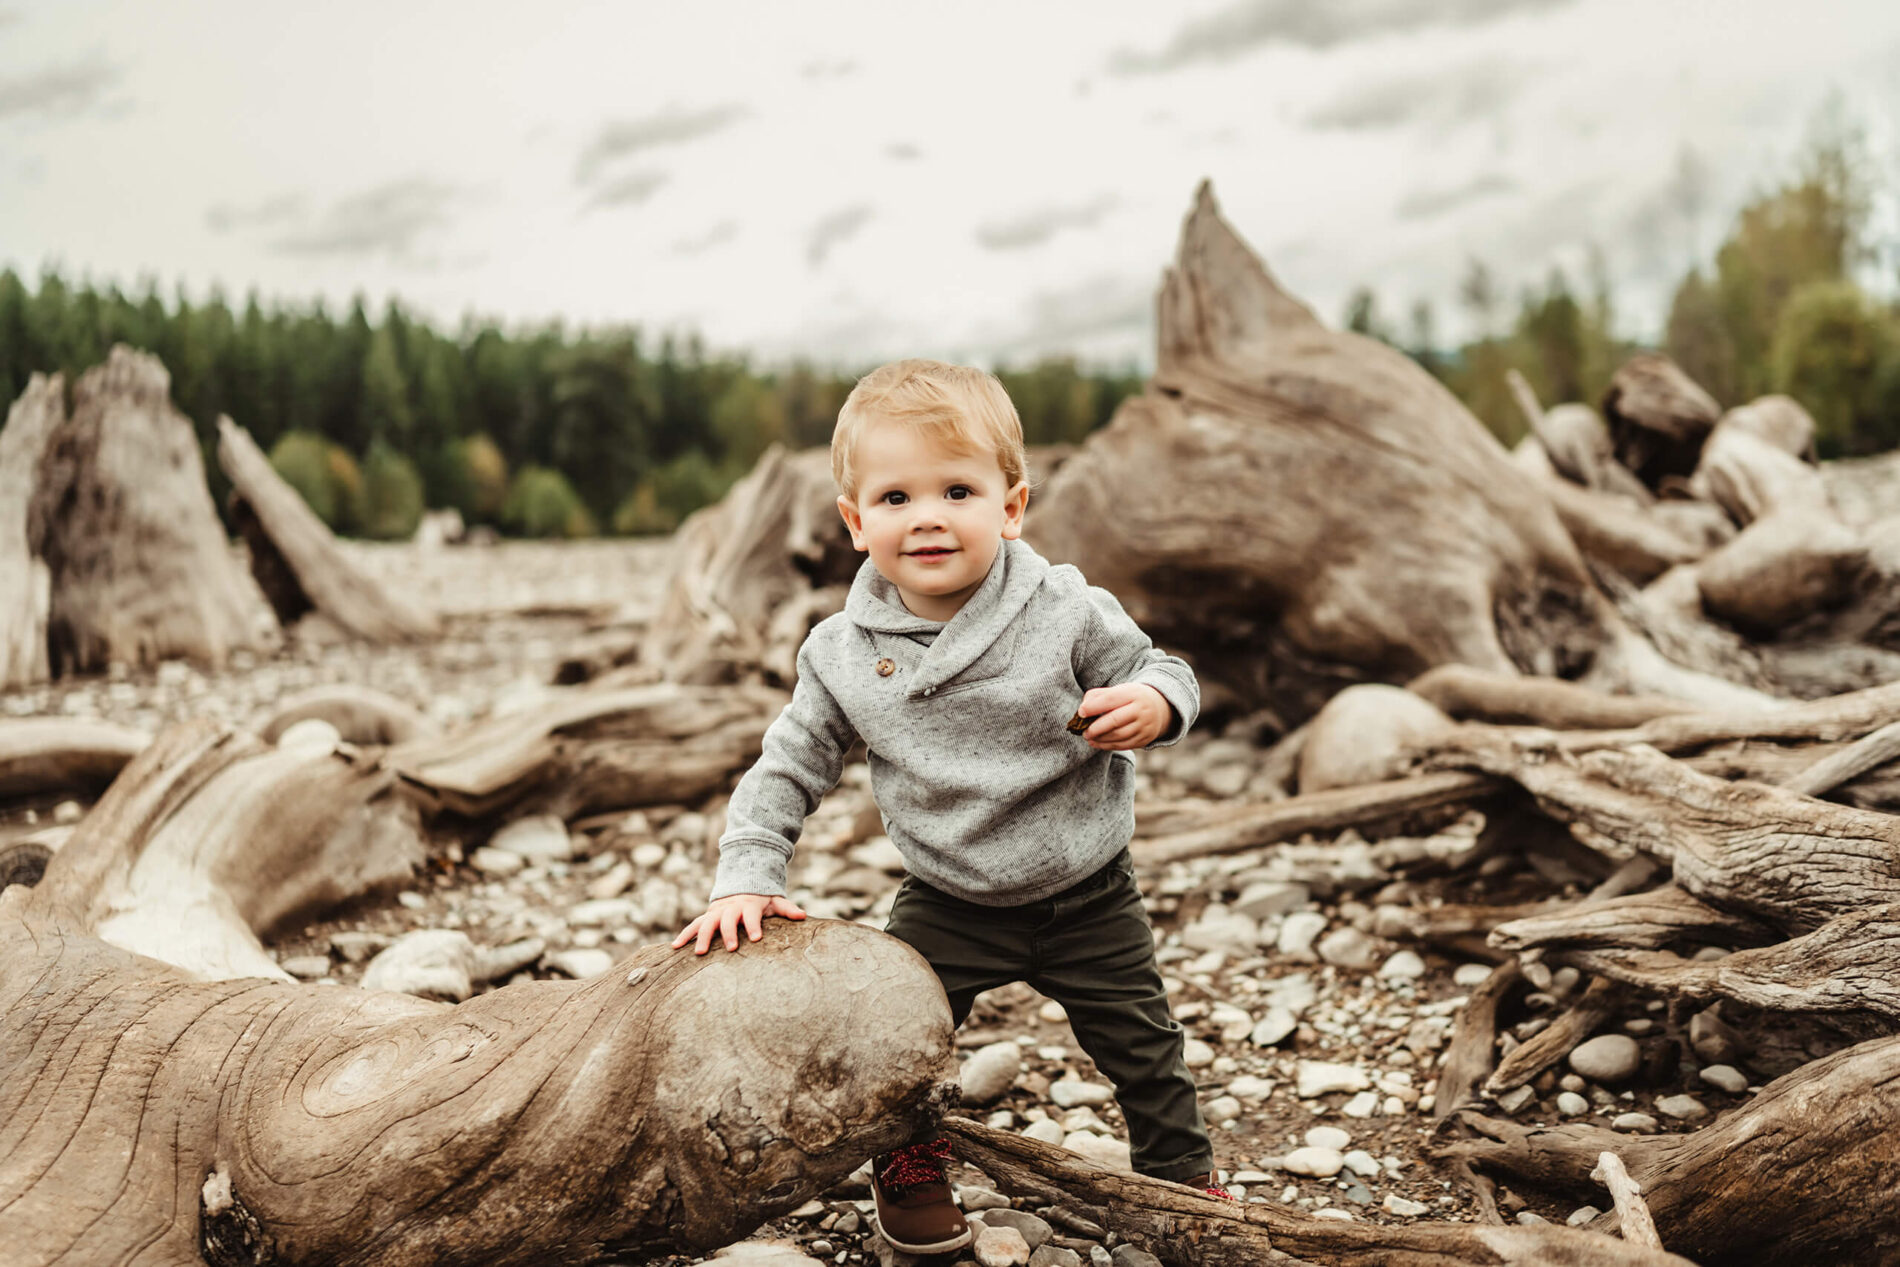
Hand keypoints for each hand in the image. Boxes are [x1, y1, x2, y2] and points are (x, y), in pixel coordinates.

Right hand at [671, 893, 807, 954]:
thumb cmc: (761, 898)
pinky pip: (694, 925)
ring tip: (698, 953)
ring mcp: (717, 911)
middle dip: (728, 933)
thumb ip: (787, 909)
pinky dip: (685, 935)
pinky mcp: (707, 916)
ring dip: (702, 937)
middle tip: (731, 948)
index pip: (752, 915)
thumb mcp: (775, 901)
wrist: (742, 883)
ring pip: (707, 923)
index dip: (754, 926)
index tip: (756, 938)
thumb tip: (803, 916)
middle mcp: (731, 907)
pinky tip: (675, 947)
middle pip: (728, 919)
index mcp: (749, 904)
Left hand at [1077, 683, 1171, 750]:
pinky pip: (1124, 745)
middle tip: (1083, 731)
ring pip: (1119, 735)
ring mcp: (1145, 726)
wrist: (1160, 707)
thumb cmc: (1131, 698)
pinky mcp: (1145, 739)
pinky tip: (1097, 743)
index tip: (1081, 712)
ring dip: (1100, 738)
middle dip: (1095, 728)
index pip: (1110, 699)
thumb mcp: (1119, 690)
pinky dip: (1107, 746)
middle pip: (1115, 720)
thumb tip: (1083, 710)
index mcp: (1133, 694)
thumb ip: (1098, 696)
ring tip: (1088, 737)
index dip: (1093, 707)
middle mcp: (1141, 710)